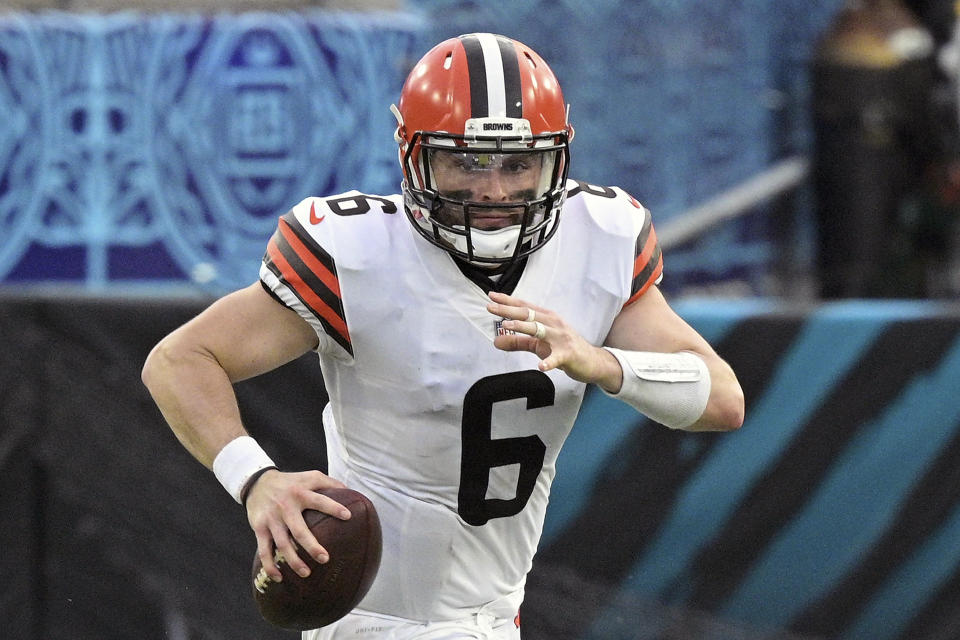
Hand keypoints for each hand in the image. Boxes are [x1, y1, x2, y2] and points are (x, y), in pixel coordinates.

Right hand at [245, 469, 351, 581]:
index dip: (334, 507)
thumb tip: (351, 491)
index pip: (320, 501)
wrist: (257, 482)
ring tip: (306, 573)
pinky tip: (279, 578)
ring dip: (294, 561)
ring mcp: (272, 519)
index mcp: (300, 493)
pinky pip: (264, 550)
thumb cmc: (290, 482)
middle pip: (299, 530)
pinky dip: (270, 566)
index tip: (348, 516)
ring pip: (282, 544)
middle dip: (312, 546)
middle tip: (325, 559)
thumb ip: (329, 483)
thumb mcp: (309, 476)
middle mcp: (286, 507)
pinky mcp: (259, 528)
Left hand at [486, 291, 620, 389]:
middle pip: (528, 314)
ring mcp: (562, 338)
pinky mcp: (568, 354)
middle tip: (490, 307)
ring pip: (539, 330)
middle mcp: (553, 324)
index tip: (491, 297)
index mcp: (546, 318)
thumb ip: (518, 342)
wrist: (591, 361)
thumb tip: (496, 341)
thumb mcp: (538, 345)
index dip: (508, 301)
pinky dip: (549, 362)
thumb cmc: (564, 349)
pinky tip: (541, 366)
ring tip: (506, 327)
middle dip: (508, 310)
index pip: (524, 307)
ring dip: (523, 327)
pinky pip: (557, 358)